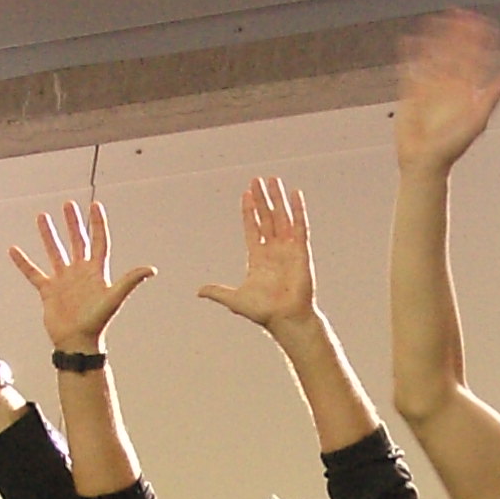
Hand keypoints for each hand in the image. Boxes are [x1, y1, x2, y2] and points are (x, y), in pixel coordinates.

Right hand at [9, 198, 154, 352]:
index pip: (99, 241)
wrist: (77, 342)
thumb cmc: (97, 322)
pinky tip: (13, 249)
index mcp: (96, 271)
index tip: (94, 205)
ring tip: (42, 216)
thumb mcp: (114, 298)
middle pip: (77, 241)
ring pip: (55, 252)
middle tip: (68, 204)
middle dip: (73, 223)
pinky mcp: (49, 291)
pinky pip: (33, 272)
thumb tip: (151, 269)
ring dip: (48, 235)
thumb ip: (130, 281)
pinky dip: (23, 262)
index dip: (97, 223)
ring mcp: (63, 280)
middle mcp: (80, 272)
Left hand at [198, 178, 315, 329]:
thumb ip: (218, 292)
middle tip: (257, 179)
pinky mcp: (301, 251)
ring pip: (282, 217)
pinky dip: (298, 210)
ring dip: (277, 199)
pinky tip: (295, 194)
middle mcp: (273, 250)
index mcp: (258, 258)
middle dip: (262, 199)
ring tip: (273, 180)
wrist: (285, 319)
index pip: (253, 227)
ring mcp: (288, 249)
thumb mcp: (235, 299)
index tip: (246, 194)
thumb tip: (199, 291)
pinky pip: (299, 226)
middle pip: (267, 218)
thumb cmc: (264, 312)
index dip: (249, 211)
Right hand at [395, 10, 499, 174]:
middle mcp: (451, 85)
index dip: (482, 40)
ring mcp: (431, 86)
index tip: (484, 22)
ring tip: (435, 20)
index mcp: (468, 90)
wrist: (425, 161)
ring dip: (436, 37)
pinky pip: (410, 67)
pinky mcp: (412, 91)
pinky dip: (409, 53)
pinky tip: (408, 39)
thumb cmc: (453, 147)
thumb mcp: (476, 121)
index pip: (477, 58)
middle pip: (456, 50)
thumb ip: (491, 98)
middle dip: (459, 31)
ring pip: (434, 54)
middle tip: (460, 11)